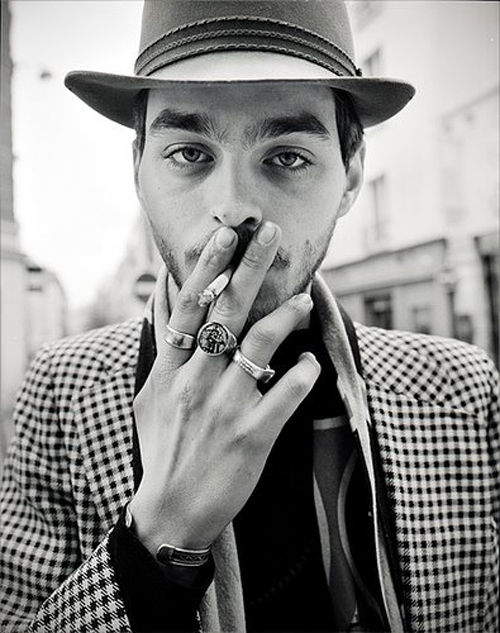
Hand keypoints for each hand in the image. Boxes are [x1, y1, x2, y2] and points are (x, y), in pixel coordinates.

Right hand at [129, 222, 320, 555]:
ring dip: (285, 317)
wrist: (169, 510)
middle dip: (250, 269)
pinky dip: (300, 373)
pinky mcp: (252, 435)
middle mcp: (197, 381)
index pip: (190, 307)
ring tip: (305, 297)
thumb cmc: (163, 448)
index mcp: (172, 369)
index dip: (209, 268)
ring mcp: (225, 407)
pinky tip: (308, 361)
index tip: (226, 236)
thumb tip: (169, 306)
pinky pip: (284, 395)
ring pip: (258, 347)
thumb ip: (164, 351)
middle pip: (226, 313)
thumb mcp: (151, 395)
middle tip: (270, 235)